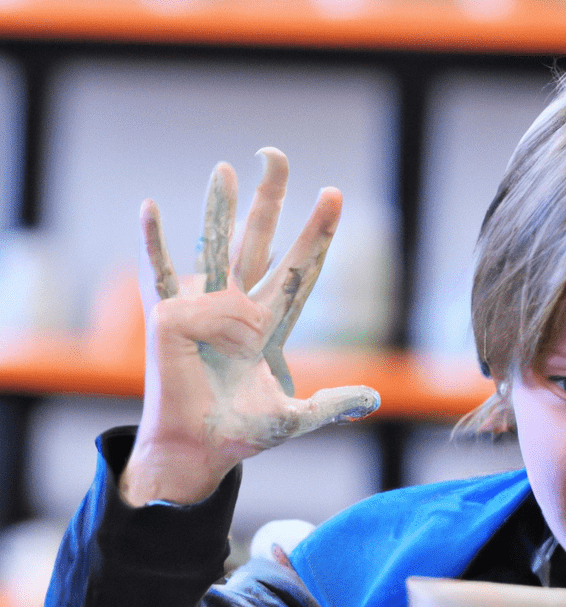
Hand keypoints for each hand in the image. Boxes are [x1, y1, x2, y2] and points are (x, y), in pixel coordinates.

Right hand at [120, 148, 379, 506]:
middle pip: (259, 242)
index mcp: (267, 324)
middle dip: (269, 200)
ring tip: (226, 170)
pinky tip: (150, 208)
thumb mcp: (296, 416)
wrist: (201, 449)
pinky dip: (155, 244)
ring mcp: (203, 310)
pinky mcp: (171, 320)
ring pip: (215, 248)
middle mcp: (236, 307)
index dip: (317, 235)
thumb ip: (333, 404)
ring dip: (220, 208)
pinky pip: (163, 277)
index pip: (298, 270)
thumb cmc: (241, 432)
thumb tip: (374, 400)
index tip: (335, 195)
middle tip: (277, 157)